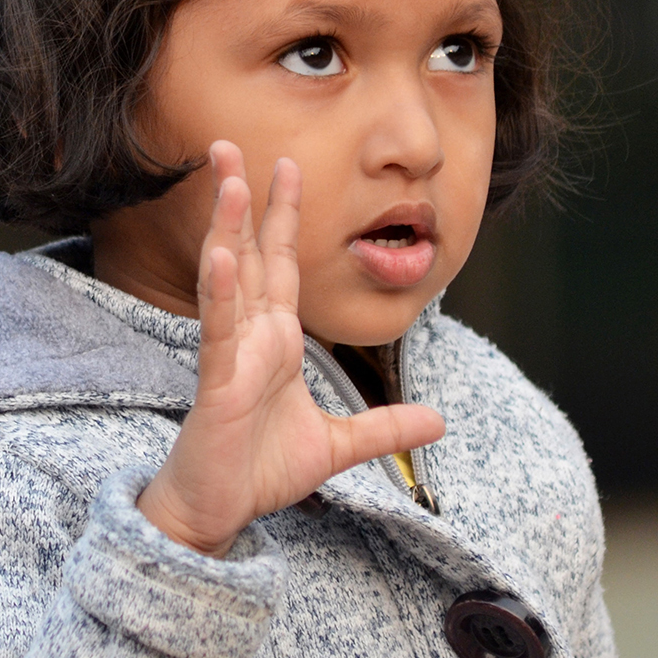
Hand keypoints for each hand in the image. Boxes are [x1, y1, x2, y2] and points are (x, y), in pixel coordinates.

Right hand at [136, 141, 444, 556]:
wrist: (219, 513)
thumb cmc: (260, 473)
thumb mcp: (340, 446)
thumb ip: (386, 429)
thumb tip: (440, 422)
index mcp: (277, 341)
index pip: (281, 265)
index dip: (284, 217)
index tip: (286, 166)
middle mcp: (253, 338)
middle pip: (248, 254)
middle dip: (242, 200)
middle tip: (229, 144)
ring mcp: (232, 357)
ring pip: (229, 280)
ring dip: (227, 229)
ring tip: (227, 180)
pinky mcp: (217, 384)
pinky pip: (220, 331)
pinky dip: (220, 293)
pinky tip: (221, 256)